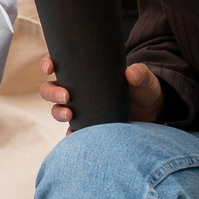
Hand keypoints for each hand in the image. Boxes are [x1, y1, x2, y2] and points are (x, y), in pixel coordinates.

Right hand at [40, 57, 163, 124]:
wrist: (151, 112)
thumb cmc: (142, 89)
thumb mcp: (143, 78)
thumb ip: (140, 73)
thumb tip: (130, 73)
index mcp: (83, 72)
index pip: (58, 65)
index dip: (47, 64)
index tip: (50, 68)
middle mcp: (76, 90)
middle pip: (50, 89)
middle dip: (52, 92)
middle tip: (66, 96)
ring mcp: (79, 108)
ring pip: (57, 109)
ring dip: (58, 112)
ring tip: (70, 115)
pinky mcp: (86, 125)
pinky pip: (72, 130)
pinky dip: (70, 133)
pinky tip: (73, 134)